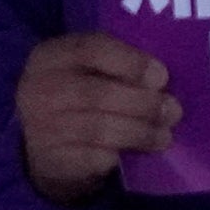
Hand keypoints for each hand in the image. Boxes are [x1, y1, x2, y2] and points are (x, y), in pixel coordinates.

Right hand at [16, 29, 183, 202]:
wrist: (36, 146)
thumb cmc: (73, 99)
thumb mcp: (83, 72)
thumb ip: (116, 67)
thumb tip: (161, 81)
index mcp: (51, 56)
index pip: (91, 49)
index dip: (131, 61)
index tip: (162, 76)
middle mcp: (40, 88)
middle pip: (98, 93)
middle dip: (143, 103)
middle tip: (173, 111)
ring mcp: (42, 126)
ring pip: (100, 128)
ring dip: (140, 133)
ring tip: (164, 136)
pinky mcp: (52, 160)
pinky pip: (95, 157)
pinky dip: (120, 155)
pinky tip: (137, 152)